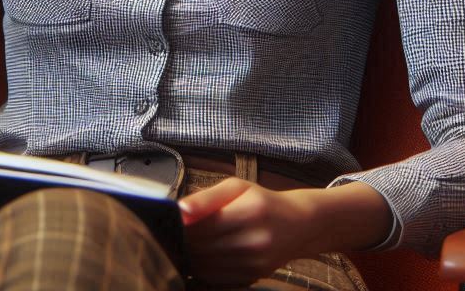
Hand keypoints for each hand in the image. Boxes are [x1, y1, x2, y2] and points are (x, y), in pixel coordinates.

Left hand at [179, 179, 319, 285]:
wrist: (298, 225)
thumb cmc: (262, 201)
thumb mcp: (236, 187)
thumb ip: (206, 198)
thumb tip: (180, 209)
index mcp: (248, 212)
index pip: (202, 225)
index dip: (179, 225)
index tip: (166, 218)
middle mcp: (253, 241)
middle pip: (202, 247)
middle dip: (181, 240)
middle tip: (168, 230)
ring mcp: (254, 263)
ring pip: (206, 265)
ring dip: (189, 256)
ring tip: (182, 242)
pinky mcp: (253, 277)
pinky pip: (216, 277)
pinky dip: (201, 268)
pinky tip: (198, 255)